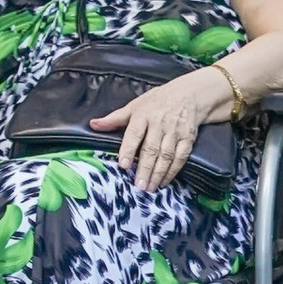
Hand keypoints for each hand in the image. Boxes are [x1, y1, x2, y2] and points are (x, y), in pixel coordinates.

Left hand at [100, 69, 226, 193]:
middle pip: (151, 148)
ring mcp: (175, 132)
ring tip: (150, 188)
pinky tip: (164, 181)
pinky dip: (173, 171)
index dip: (128, 149)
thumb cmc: (157, 101)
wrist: (189, 95)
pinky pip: (180, 157)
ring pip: (166, 155)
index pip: (134, 133)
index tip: (124, 165)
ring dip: (158, 173)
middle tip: (139, 185)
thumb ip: (114, 119)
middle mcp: (159, 123)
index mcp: (143, 115)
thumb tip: (93, 124)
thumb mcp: (135, 106)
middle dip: (145, 168)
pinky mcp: (188, 138)